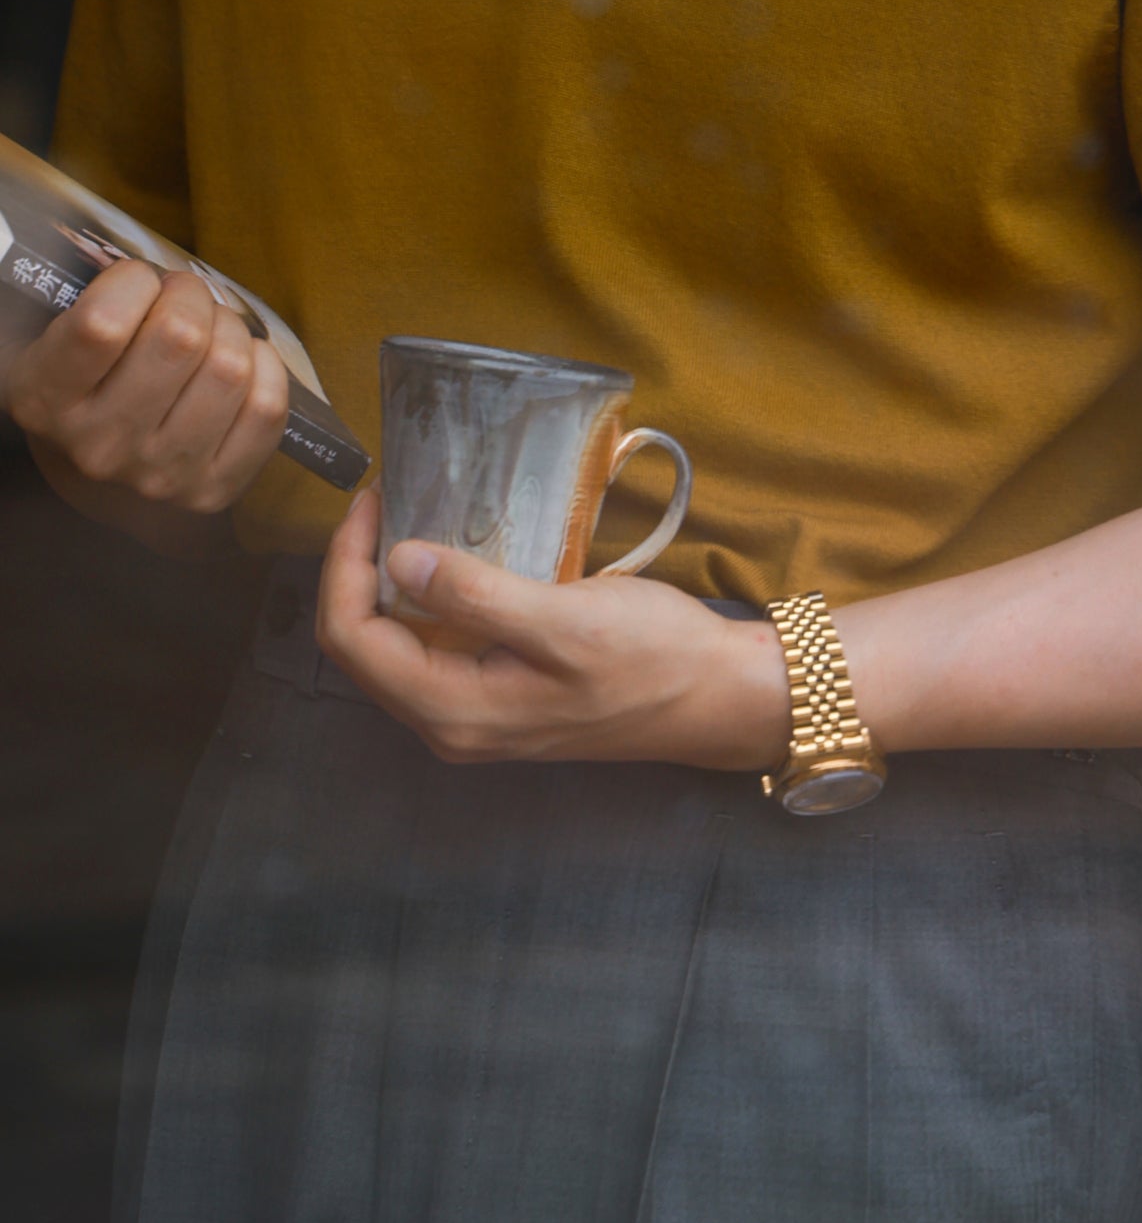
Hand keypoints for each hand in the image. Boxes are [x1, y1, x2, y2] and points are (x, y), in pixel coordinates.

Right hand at [3, 258, 289, 514]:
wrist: (101, 471)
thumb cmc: (89, 379)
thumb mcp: (59, 336)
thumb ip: (90, 298)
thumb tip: (151, 266)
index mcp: (44, 399)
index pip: (103, 324)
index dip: (135, 281)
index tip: (139, 280)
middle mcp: (98, 445)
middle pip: (181, 337)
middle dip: (192, 295)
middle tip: (184, 297)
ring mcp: (159, 474)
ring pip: (230, 367)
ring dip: (231, 328)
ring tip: (213, 329)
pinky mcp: (213, 490)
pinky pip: (266, 407)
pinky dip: (266, 367)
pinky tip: (244, 360)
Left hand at [317, 486, 790, 769]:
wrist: (716, 696)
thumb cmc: (652, 658)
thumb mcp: (565, 619)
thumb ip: (476, 595)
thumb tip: (397, 558)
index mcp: (456, 713)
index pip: (354, 639)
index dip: (344, 564)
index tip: (374, 499)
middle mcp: (450, 725)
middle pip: (362, 646)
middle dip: (356, 568)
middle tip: (385, 497)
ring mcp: (473, 715)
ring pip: (394, 646)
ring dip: (386, 581)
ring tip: (407, 513)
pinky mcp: (498, 695)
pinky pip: (432, 647)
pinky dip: (425, 597)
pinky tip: (447, 553)